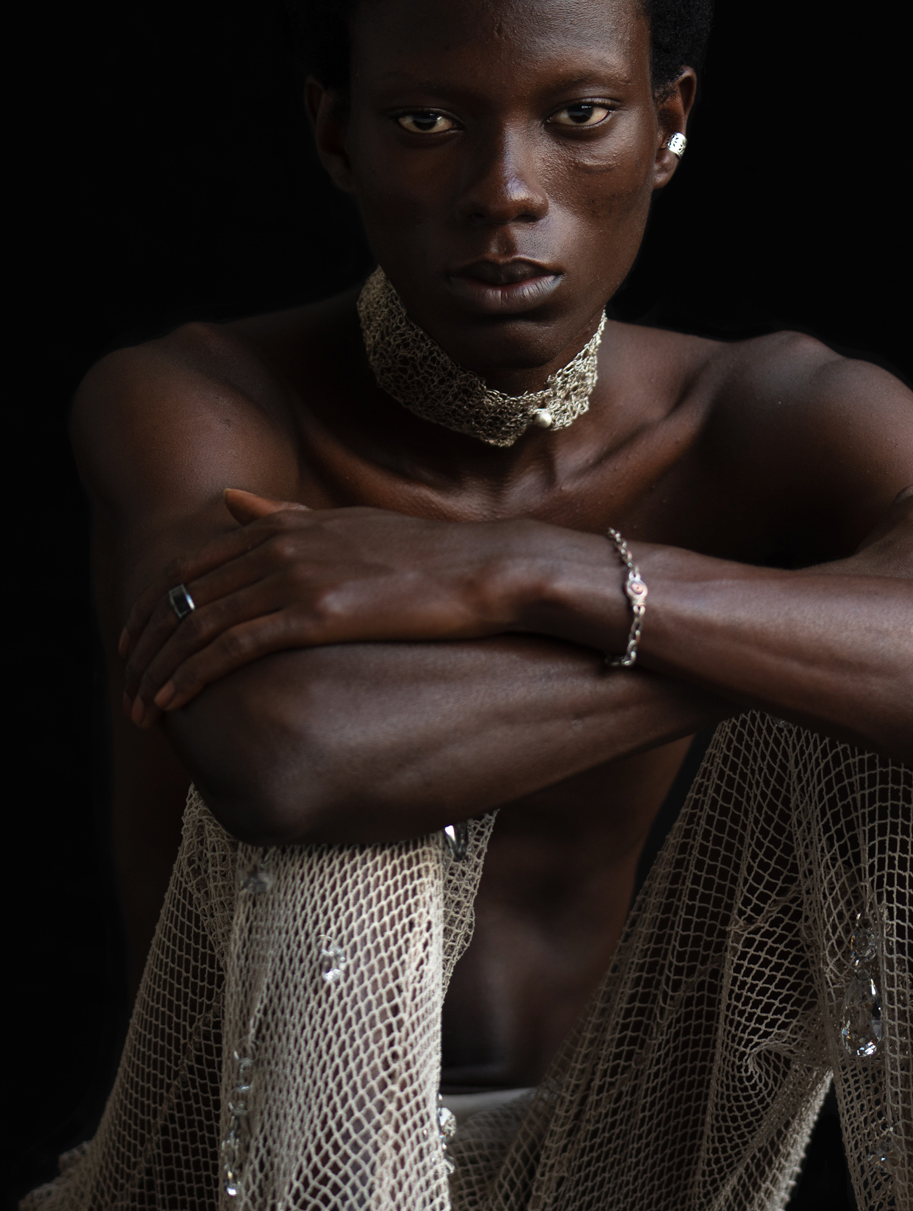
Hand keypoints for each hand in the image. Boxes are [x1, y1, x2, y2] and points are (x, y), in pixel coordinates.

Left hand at [120, 488, 539, 722]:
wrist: (489, 569)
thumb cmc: (429, 557)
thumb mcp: (346, 526)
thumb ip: (283, 517)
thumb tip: (230, 502)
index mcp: (282, 527)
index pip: (191, 567)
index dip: (154, 608)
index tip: (135, 645)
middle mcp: (279, 545)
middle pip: (184, 596)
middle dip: (146, 645)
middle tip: (125, 685)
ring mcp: (296, 577)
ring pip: (199, 624)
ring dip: (160, 669)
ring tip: (139, 708)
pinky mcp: (318, 614)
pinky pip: (234, 646)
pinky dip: (193, 674)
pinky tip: (172, 701)